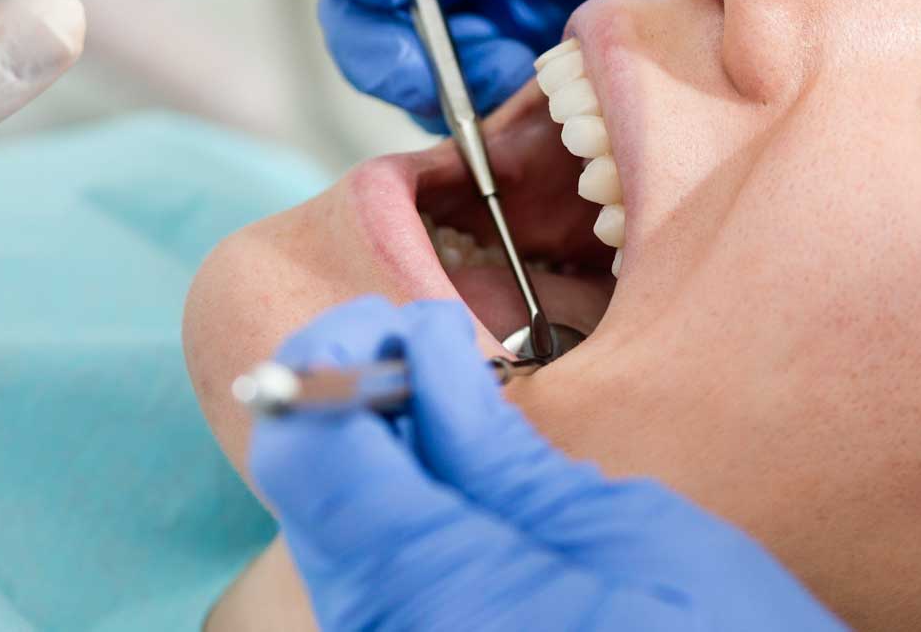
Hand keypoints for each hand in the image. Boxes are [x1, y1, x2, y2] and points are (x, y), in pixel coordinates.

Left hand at [249, 296, 846, 630]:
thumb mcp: (616, 524)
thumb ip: (493, 442)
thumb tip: (415, 348)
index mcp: (422, 584)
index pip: (304, 438)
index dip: (334, 354)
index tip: (398, 320)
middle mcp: (378, 628)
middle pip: (306, 477)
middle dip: (363, 392)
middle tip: (442, 355)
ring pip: (335, 521)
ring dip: (386, 449)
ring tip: (471, 419)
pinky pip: (371, 572)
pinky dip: (405, 509)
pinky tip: (477, 493)